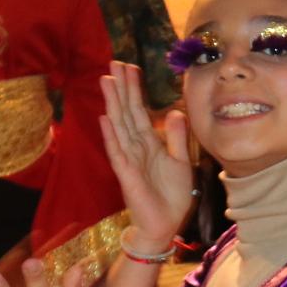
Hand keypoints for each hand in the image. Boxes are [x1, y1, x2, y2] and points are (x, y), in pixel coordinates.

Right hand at [98, 61, 194, 254]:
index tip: (130, 67)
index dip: (134, 89)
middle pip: (126, 112)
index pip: (139, 110)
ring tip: (106, 80)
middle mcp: (135, 147)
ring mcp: (129, 159)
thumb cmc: (171, 195)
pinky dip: (111, 135)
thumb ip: (178, 138)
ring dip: (112, 103)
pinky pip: (117, 152)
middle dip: (120, 88)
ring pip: (118, 125)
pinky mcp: (127, 174)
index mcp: (149, 143)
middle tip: (113, 62)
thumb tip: (175, 112)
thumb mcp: (181, 162)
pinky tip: (105, 118)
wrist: (165, 224)